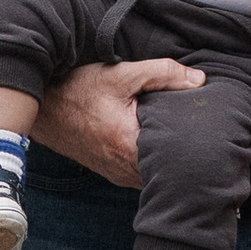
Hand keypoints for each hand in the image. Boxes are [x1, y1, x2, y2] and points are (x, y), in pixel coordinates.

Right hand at [32, 54, 205, 186]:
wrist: (42, 108)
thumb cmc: (77, 90)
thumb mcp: (121, 75)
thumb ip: (163, 73)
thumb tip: (198, 79)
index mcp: (128, 145)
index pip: (175, 156)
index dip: (195, 145)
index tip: (208, 131)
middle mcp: (123, 168)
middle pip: (168, 170)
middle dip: (185, 154)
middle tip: (202, 136)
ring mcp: (116, 175)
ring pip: (155, 176)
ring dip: (167, 161)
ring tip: (183, 141)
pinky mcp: (111, 174)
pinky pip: (141, 175)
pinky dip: (152, 163)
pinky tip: (159, 147)